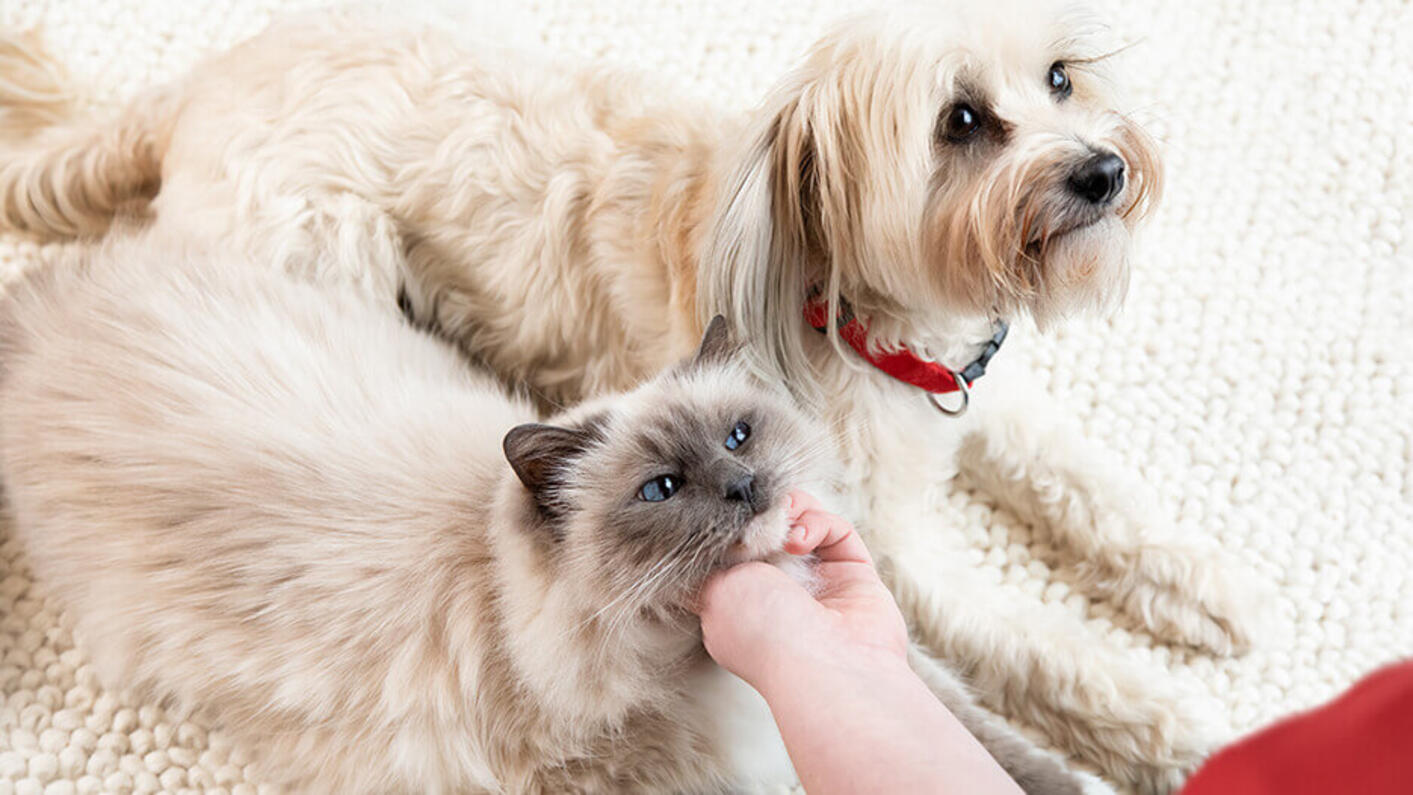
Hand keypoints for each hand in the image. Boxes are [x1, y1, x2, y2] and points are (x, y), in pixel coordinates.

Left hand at [694, 490, 909, 689]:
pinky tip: (801, 538)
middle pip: (771, 535)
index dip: (731, 532)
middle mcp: (781, 594)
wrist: (822, 663)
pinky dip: (818, 523)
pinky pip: (837, 531)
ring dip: (791, 514)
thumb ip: (710, 567)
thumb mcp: (713, 593)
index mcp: (743, 606)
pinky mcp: (855, 572)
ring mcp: (820, 583)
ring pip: (805, 525)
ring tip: (782, 523)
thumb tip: (708, 548)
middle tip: (755, 512)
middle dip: (763, 516)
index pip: (736, 557)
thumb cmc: (763, 634)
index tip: (723, 516)